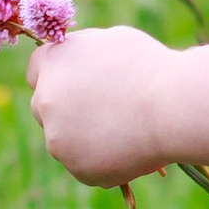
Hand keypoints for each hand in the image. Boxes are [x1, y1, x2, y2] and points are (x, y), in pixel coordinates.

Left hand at [27, 27, 177, 187]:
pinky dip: (104, 161)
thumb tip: (79, 66)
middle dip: (64, 111)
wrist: (172, 107)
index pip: (36, 72)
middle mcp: (45, 101)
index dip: (56, 78)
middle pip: (43, 109)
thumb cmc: (150, 67)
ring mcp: (58, 139)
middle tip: (99, 113)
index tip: (75, 86)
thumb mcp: (112, 41)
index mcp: (53, 63)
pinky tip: (131, 149)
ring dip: (85, 139)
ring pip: (65, 141)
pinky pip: (86, 166)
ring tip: (126, 130)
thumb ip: (84, 54)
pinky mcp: (77, 167)